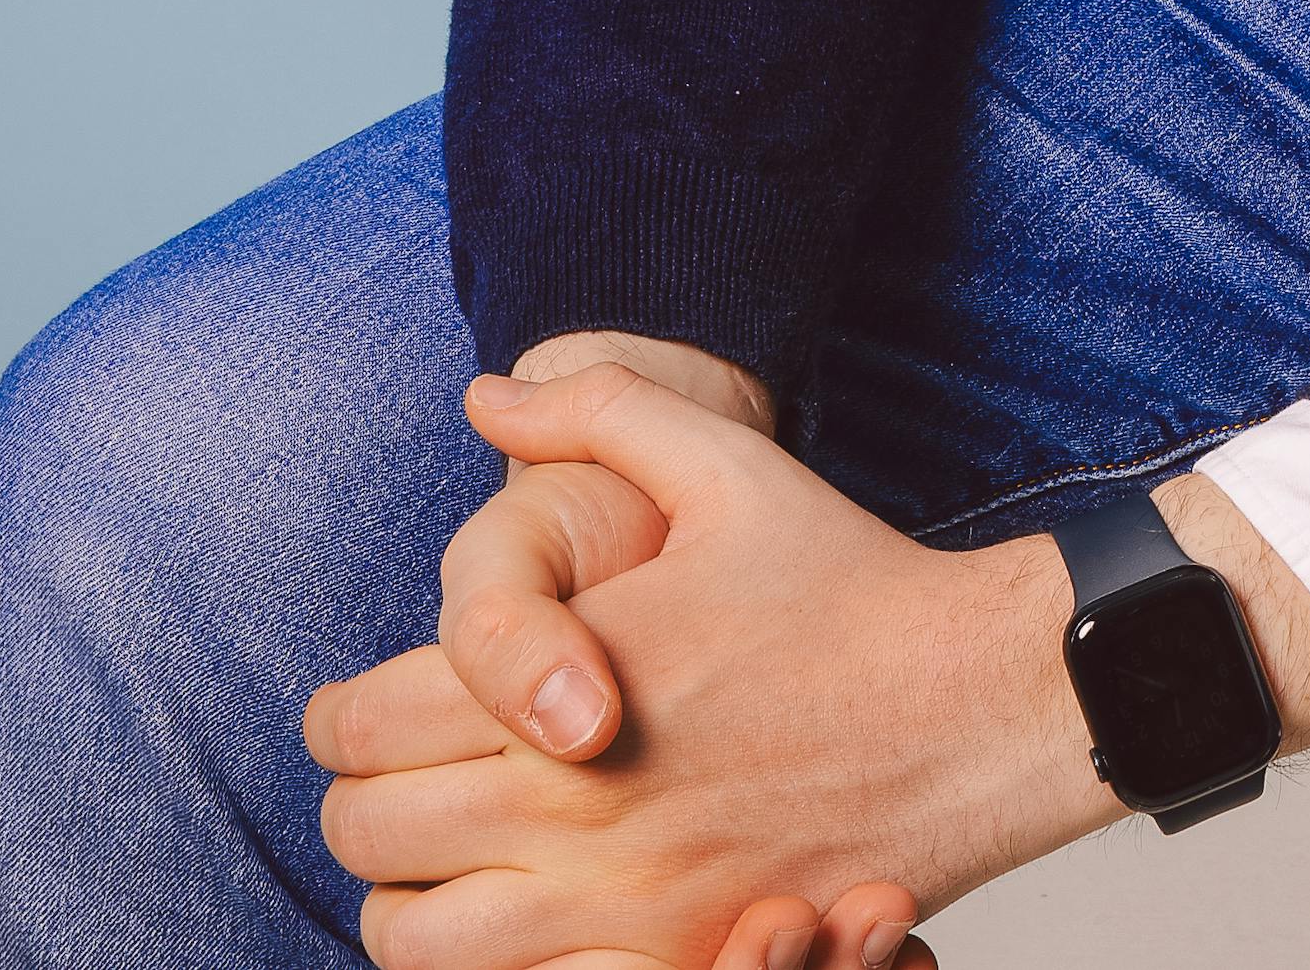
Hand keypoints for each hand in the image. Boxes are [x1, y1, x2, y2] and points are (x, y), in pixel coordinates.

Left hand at [308, 364, 1104, 967]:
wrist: (974, 701)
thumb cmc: (847, 581)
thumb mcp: (730, 463)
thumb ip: (598, 409)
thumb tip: (487, 395)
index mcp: (566, 685)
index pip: (368, 726)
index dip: (335, 716)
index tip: (347, 707)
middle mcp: (572, 812)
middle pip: (373, 837)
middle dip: (358, 796)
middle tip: (384, 769)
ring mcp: (621, 906)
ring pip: (419, 943)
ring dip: (405, 895)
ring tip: (435, 850)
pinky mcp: (673, 958)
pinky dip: (485, 961)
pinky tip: (511, 911)